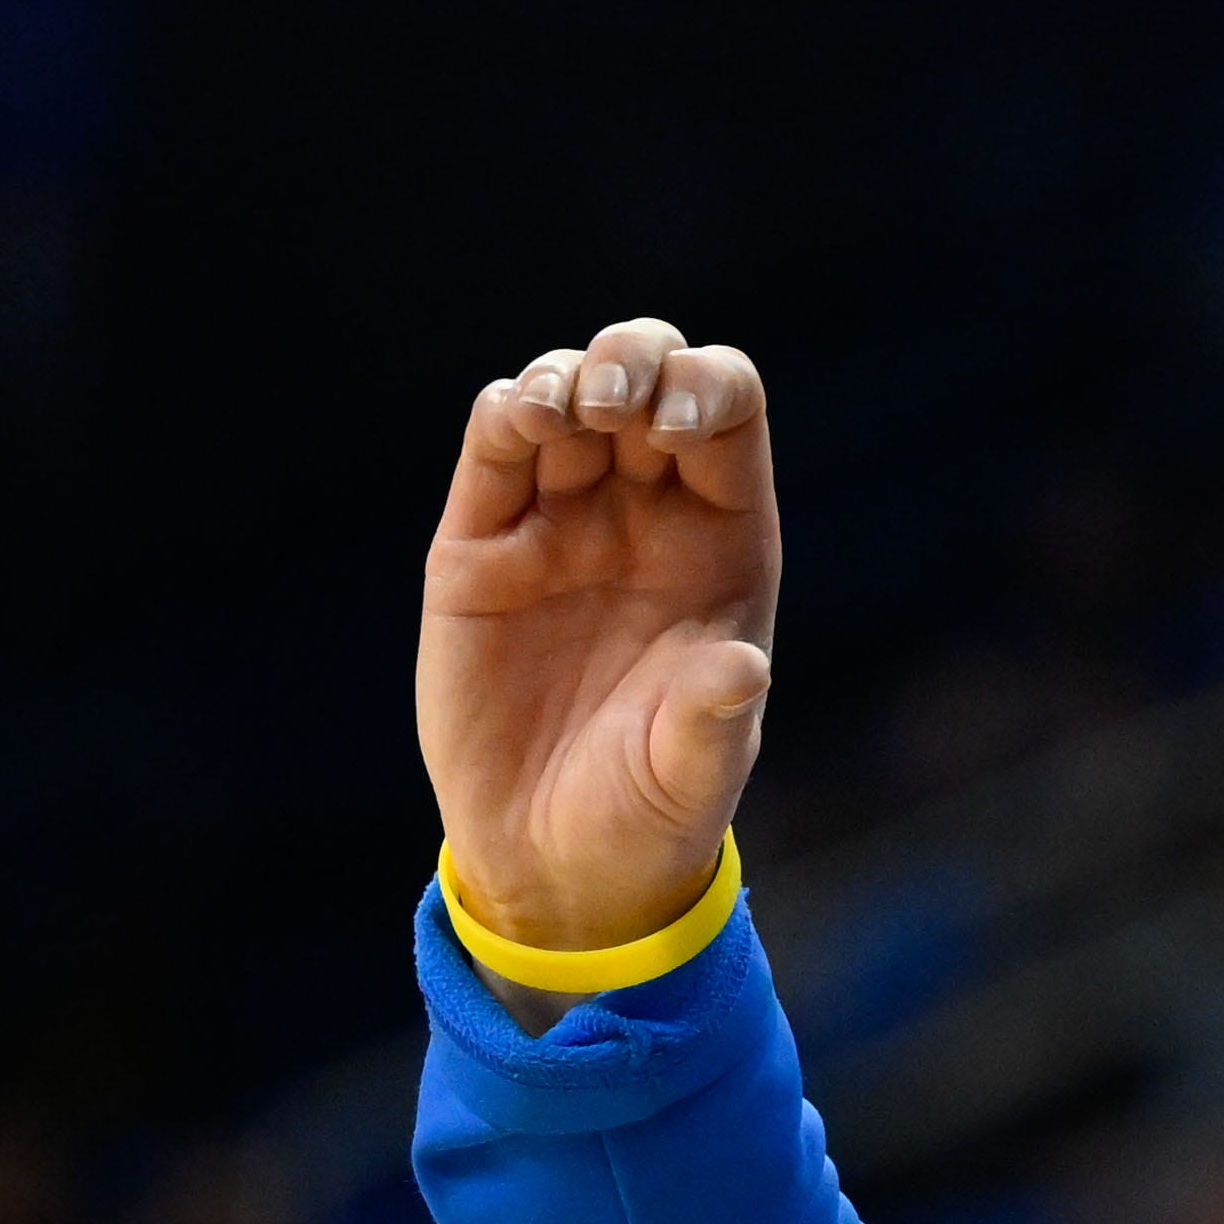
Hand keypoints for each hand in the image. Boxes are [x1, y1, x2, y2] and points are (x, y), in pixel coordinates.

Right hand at [417, 313, 780, 952]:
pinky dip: (504, 413)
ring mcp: (560, 523)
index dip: (705, 391)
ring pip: (565, 396)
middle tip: (613, 412)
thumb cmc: (648, 815)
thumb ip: (712, 721)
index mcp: (721, 547)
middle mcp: (644, 517)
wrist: (555, 862)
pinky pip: (493, 450)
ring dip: (564, 378)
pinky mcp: (481, 549)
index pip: (726, 417)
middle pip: (647, 379)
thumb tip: (742, 670)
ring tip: (560, 415)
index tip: (675, 428)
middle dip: (633, 361)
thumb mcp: (692, 777)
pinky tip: (517, 420)